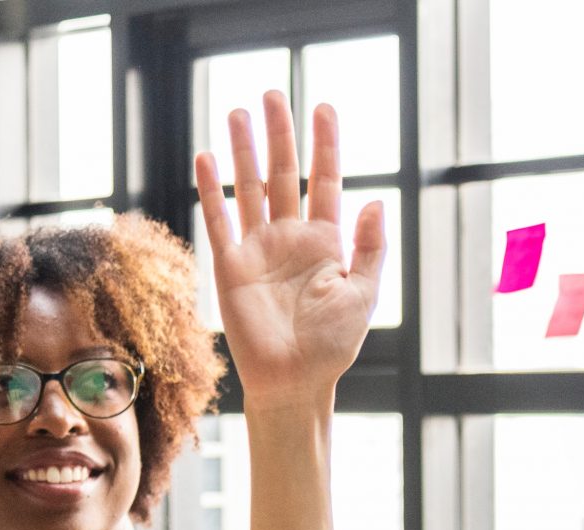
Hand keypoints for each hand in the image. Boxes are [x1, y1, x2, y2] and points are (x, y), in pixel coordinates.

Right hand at [195, 92, 384, 409]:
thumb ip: (370, 247)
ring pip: (250, 188)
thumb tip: (375, 199)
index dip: (326, 145)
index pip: (325, 181)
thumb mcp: (364, 294)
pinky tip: (207, 158)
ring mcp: (258, 250)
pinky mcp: (231, 267)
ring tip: (238, 111)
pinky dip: (212, 190)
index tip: (324, 108)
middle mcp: (290, 238)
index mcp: (325, 242)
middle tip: (274, 94)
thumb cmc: (333, 345)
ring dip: (244, 150)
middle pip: (284, 174)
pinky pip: (219, 221)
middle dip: (280, 135)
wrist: (296, 382)